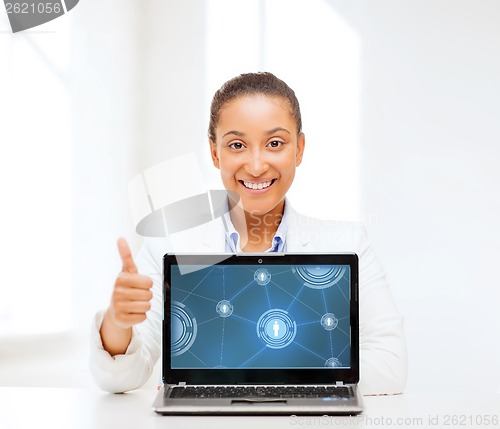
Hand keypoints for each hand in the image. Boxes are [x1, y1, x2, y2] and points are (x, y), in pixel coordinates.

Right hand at [100, 238, 152, 354]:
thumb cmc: (125, 288)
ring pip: (147, 306)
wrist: (115, 310)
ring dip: (144, 306)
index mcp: (121, 278)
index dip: (147, 284)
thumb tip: (120, 238)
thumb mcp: (126, 271)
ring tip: (135, 304)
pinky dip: (140, 316)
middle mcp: (117, 292)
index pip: (149, 282)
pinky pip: (142, 317)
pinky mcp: (121, 319)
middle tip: (137, 295)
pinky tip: (132, 313)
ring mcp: (118, 306)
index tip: (139, 284)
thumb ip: (125, 255)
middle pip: (149, 295)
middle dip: (146, 295)